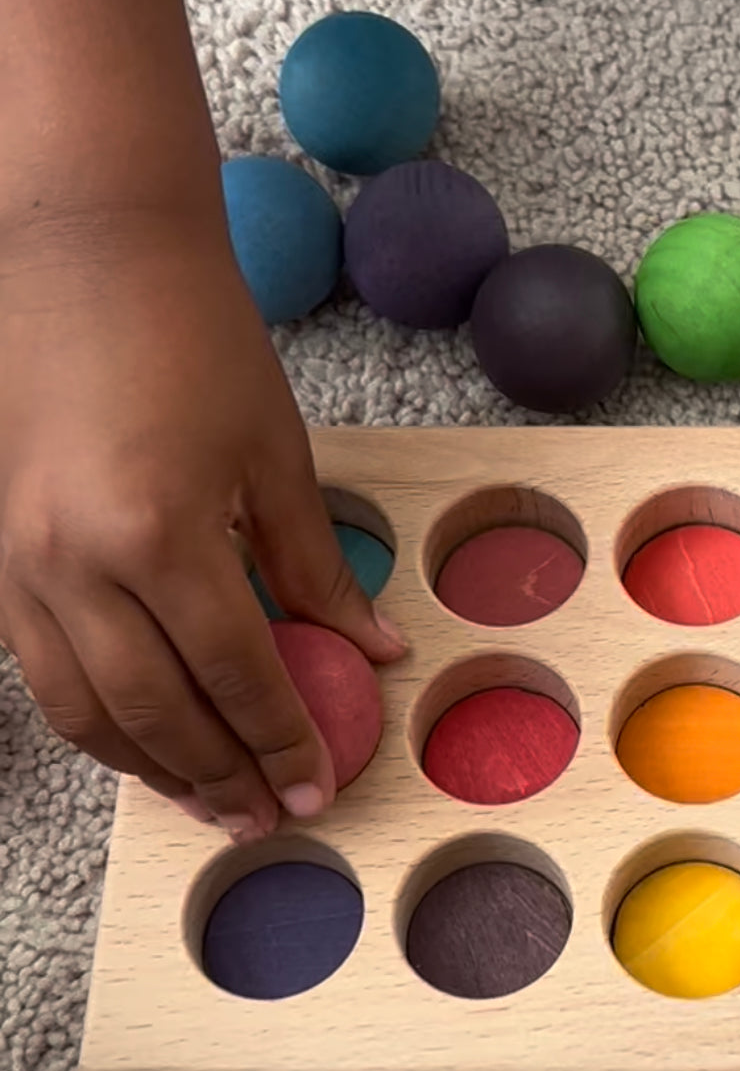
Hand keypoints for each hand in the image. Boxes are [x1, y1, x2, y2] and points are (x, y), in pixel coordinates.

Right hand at [0, 215, 404, 841]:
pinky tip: (144, 741)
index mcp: (157, 534)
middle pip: (157, 713)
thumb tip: (372, 651)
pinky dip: (98, 721)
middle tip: (270, 816)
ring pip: (86, 710)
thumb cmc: (195, 339)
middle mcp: (72, 563)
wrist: (85, 254)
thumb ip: (316, 569)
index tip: (318, 786)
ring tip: (212, 800)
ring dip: (153, 768)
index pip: (235, 675)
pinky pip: (43, 671)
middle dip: (222, 776)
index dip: (282, 742)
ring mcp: (17, 564)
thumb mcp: (275, 454)